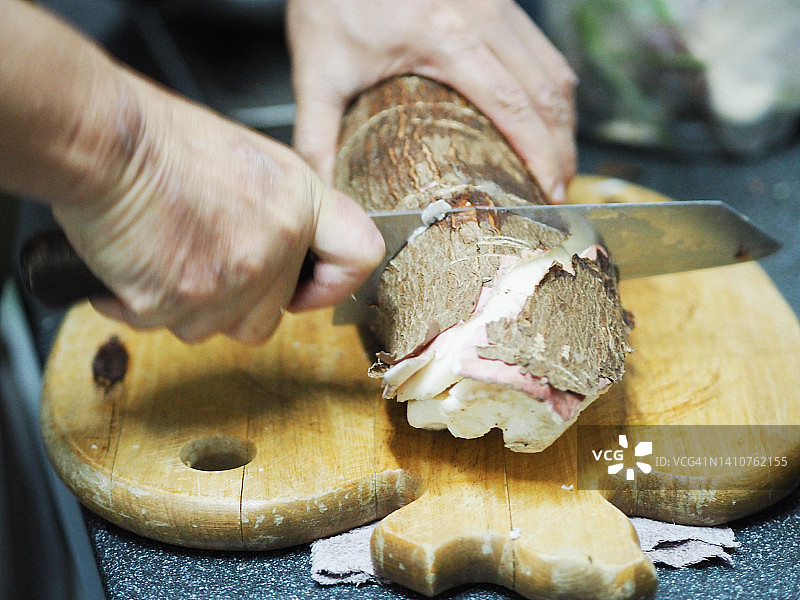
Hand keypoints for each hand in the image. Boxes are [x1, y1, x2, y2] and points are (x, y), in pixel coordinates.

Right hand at [52, 71, 383, 343]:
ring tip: (167, 253)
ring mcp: (228, 281)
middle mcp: (275, 247)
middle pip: (271, 318)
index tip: (308, 286)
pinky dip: (145, 305)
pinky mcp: (177, 303)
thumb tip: (292, 254)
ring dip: (191, 305)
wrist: (104, 142)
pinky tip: (137, 263)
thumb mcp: (255, 164)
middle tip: (205, 258)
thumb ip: (284, 214)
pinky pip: (165, 326)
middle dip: (238, 302)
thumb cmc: (166, 143)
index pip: (359, 256)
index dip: (333, 282)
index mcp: (301, 204)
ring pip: (217, 330)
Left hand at [287, 0, 576, 201]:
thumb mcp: (318, 70)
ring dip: (563, 119)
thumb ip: (317, 137)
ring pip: (553, 68)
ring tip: (558, 162)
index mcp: (445, 37)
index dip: (540, 153)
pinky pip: (541, 49)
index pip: (513, 105)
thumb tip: (325, 197)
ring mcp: (495, 2)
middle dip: (561, 147)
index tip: (548, 190)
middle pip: (547, 91)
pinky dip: (552, 88)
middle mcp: (483, 16)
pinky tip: (545, 116)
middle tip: (557, 189)